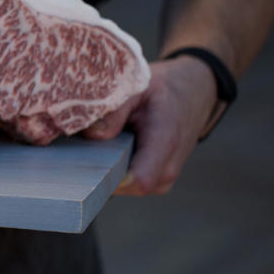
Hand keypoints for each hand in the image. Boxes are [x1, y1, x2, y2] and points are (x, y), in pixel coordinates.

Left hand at [83, 57, 217, 195]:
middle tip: (81, 145)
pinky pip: (127, 184)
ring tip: (99, 142)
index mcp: (164, 141)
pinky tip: (109, 149)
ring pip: (123, 187)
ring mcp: (163, 179)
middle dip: (98, 170)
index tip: (84, 160)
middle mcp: (167, 168)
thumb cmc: (163, 89)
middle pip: (123, 186)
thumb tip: (92, 135)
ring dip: (105, 169)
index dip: (108, 177)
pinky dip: (114, 170)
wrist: (192, 94)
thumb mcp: (138, 86)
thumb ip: (115, 111)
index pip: (139, 180)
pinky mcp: (156, 181)